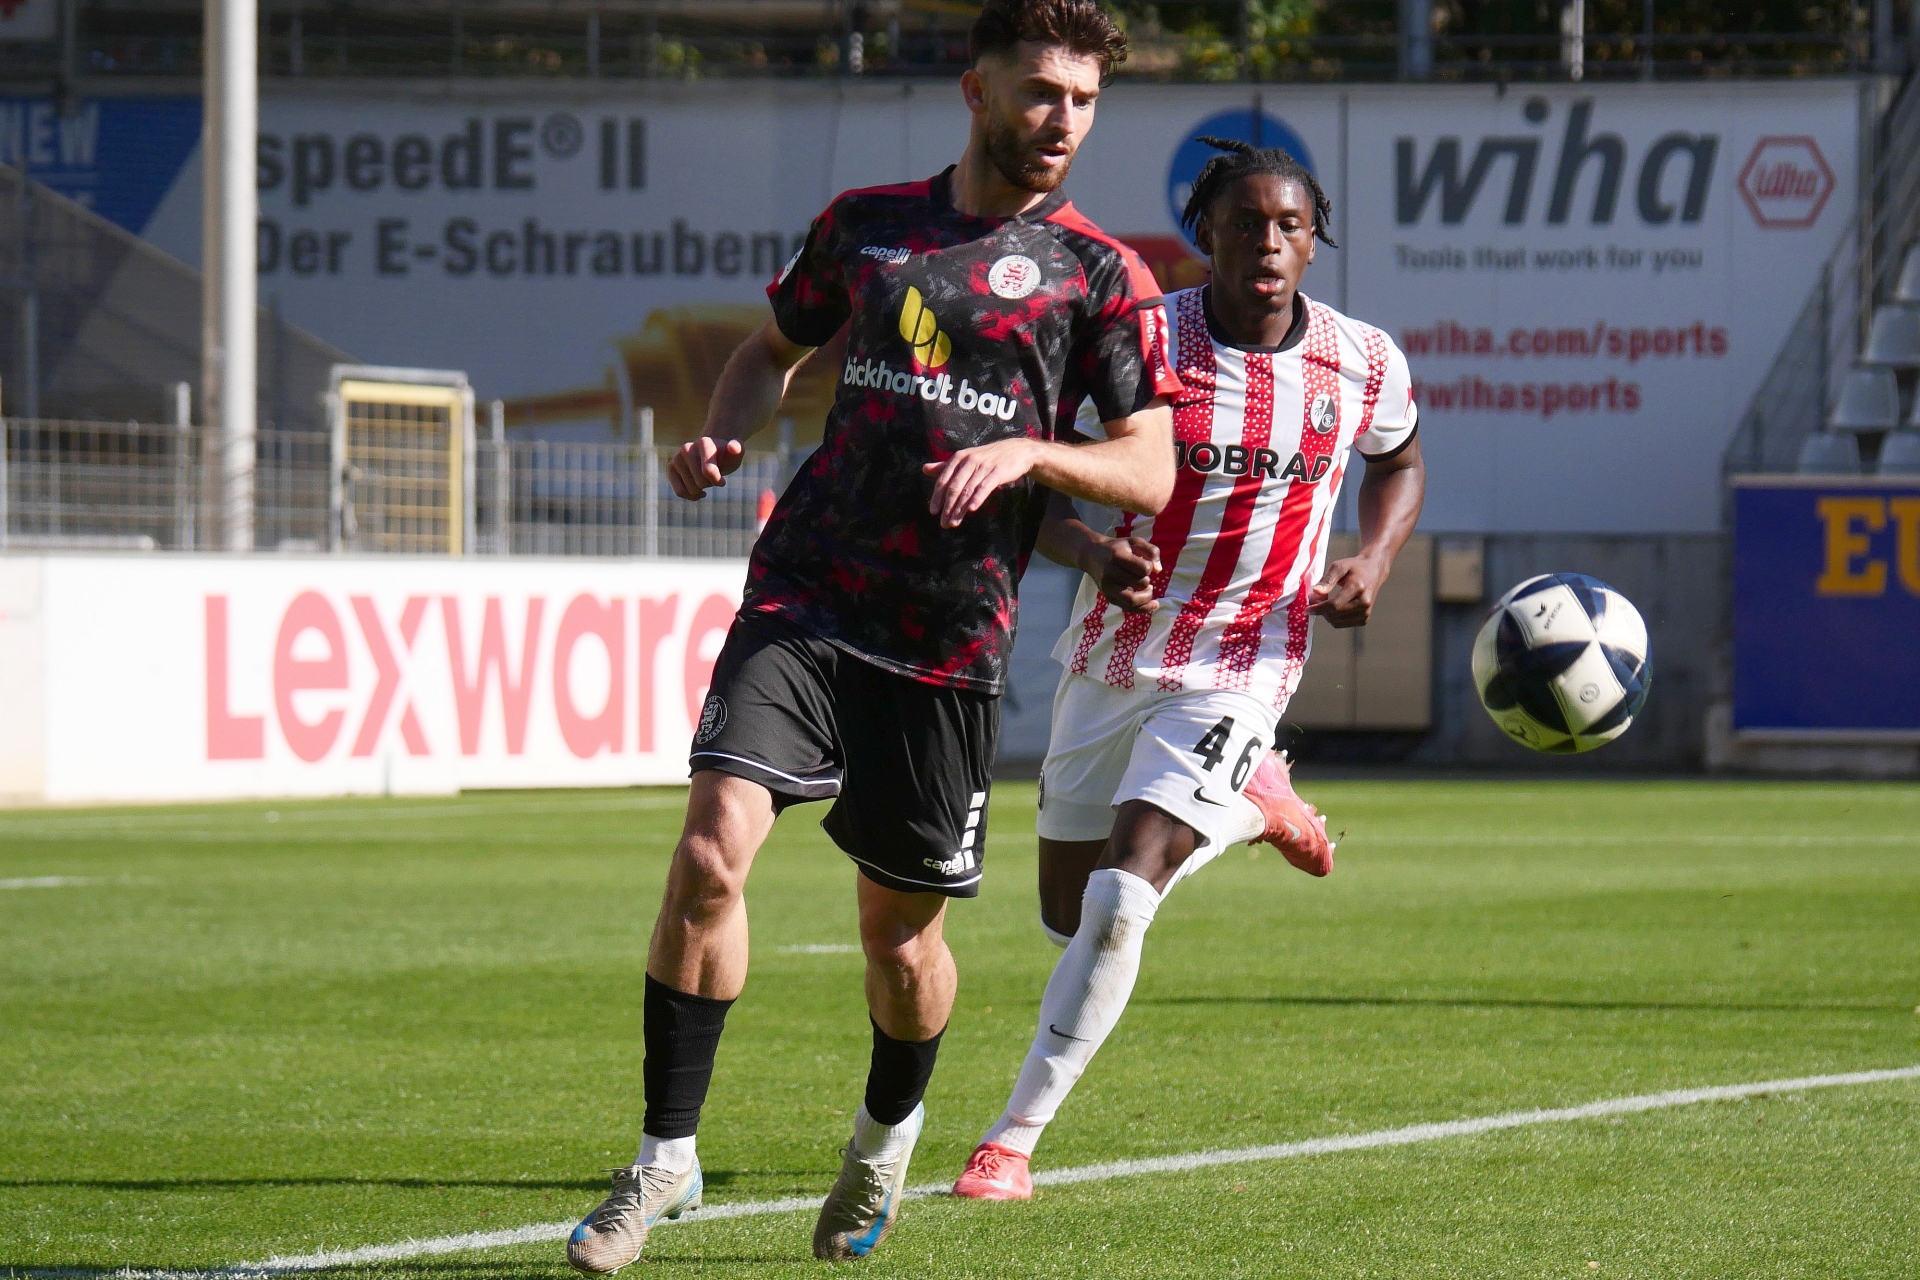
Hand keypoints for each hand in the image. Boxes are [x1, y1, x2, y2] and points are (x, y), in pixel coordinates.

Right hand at [668, 437, 744, 500]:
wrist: (713, 454)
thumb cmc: (726, 457)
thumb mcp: (736, 454)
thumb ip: (737, 449)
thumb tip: (733, 447)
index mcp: (704, 443)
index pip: (708, 471)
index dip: (717, 481)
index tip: (722, 481)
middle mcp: (687, 448)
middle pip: (700, 483)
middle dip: (710, 484)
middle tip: (713, 477)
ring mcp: (677, 458)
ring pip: (691, 489)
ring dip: (701, 489)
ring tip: (705, 480)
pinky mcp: (671, 468)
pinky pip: (680, 492)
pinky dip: (690, 496)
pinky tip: (699, 492)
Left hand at [921, 438, 1040, 528]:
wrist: (1017, 450)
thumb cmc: (988, 457)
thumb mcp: (965, 459)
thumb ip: (945, 466)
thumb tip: (924, 469)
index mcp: (958, 458)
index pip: (944, 480)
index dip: (937, 496)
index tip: (933, 512)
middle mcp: (969, 461)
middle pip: (954, 487)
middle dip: (947, 507)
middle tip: (943, 523)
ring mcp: (983, 466)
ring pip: (968, 490)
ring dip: (959, 508)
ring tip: (954, 522)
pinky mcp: (997, 472)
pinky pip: (985, 487)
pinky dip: (977, 498)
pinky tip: (972, 509)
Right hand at [1084, 534, 1159, 612]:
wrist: (1091, 555)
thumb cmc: (1118, 548)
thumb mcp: (1134, 542)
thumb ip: (1152, 551)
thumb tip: (1158, 571)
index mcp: (1118, 557)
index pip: (1143, 568)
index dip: (1149, 567)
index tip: (1145, 564)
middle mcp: (1110, 573)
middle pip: (1140, 583)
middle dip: (1148, 581)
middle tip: (1145, 576)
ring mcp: (1108, 587)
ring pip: (1132, 601)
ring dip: (1147, 598)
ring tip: (1149, 590)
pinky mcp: (1108, 597)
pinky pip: (1128, 608)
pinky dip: (1143, 608)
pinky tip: (1153, 604)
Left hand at [1308, 554, 1387, 627]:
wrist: (1373, 571)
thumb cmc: (1354, 567)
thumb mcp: (1339, 566)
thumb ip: (1327, 579)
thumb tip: (1316, 592)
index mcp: (1358, 588)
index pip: (1334, 605)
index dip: (1318, 609)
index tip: (1307, 609)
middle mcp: (1364, 602)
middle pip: (1334, 615)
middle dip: (1320, 610)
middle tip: (1315, 599)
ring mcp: (1365, 612)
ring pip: (1337, 622)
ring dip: (1326, 614)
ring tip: (1324, 601)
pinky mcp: (1364, 619)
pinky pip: (1342, 624)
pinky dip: (1333, 618)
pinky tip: (1333, 607)